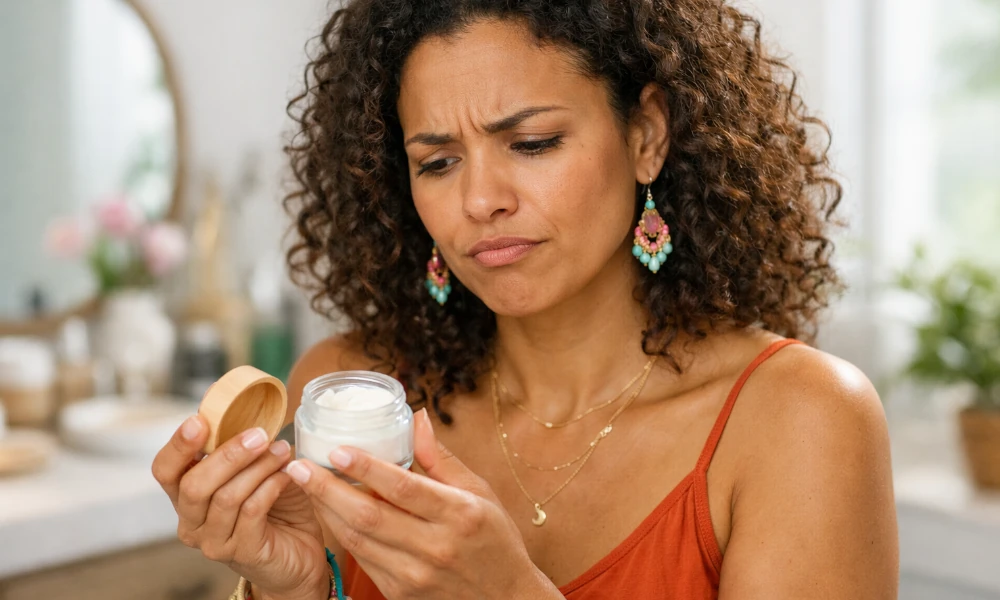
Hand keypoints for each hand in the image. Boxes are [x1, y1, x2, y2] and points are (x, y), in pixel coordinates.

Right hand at [152, 416, 329, 599]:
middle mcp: (192, 522)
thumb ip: (243, 449)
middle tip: (259, 434)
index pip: (164, 471)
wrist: (300, 553)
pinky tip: (288, 474)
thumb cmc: (275, 508)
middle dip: (228, 454)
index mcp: (187, 497)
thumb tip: (249, 412)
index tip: (199, 420)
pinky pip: (252, 511)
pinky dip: (271, 486)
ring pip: (226, 497)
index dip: (177, 445)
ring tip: (281, 451)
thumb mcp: (254, 472)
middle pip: (194, 485)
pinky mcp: (242, 551)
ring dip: (258, 468)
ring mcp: (213, 541)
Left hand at [283, 408, 560, 599]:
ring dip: (325, 511)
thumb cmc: (495, 541)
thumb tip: (416, 418)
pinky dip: (341, 534)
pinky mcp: (401, 594)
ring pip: (357, 540)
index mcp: (459, 514)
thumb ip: (442, 459)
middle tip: (299, 466)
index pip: (403, 488)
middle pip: (369, 516)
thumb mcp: (481, 494)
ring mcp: (415, 576)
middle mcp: (435, 547)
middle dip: (327, 489)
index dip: (367, 467)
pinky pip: (361, 560)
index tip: (337, 448)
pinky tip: (328, 512)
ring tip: (304, 484)